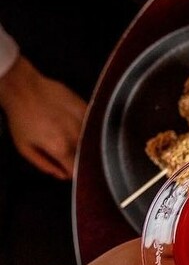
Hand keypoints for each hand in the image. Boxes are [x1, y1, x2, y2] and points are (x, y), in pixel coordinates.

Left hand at [0, 55, 85, 178]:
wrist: (25, 88)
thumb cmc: (21, 118)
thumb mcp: (24, 148)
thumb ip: (45, 165)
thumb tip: (61, 176)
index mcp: (61, 148)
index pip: (76, 171)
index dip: (70, 172)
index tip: (64, 168)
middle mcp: (78, 137)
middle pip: (85, 157)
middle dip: (75, 157)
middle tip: (62, 149)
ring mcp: (85, 122)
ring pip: (90, 142)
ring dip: (82, 143)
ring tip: (66, 133)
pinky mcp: (88, 109)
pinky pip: (92, 126)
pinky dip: (86, 129)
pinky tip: (72, 123)